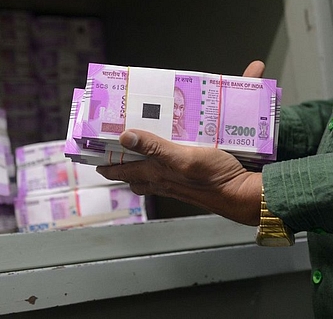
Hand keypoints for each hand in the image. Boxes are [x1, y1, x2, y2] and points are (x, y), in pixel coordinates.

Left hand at [96, 60, 266, 225]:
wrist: (242, 195)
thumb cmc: (214, 178)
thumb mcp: (183, 157)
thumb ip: (155, 147)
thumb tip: (125, 137)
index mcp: (156, 174)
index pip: (121, 170)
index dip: (104, 162)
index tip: (91, 153)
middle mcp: (163, 180)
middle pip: (132, 174)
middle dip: (118, 163)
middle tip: (109, 148)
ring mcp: (177, 181)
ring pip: (148, 174)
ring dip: (139, 162)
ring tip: (134, 148)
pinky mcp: (191, 179)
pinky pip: (168, 170)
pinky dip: (161, 161)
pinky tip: (169, 152)